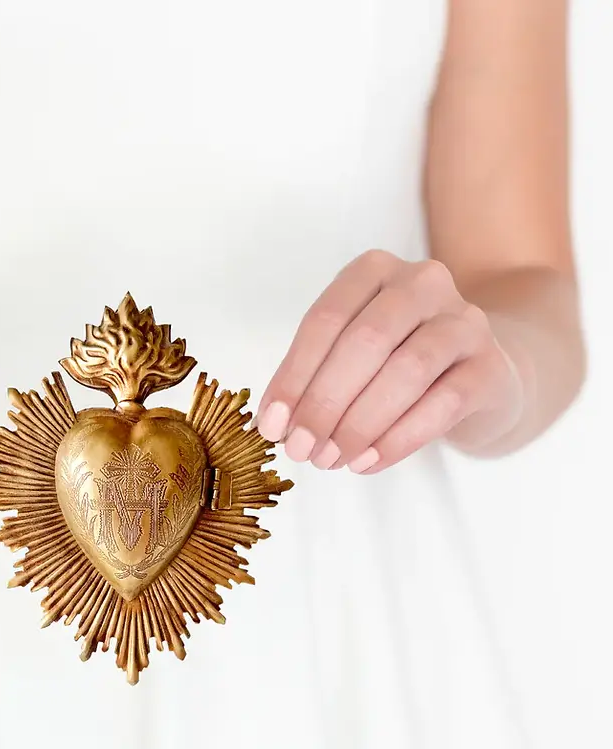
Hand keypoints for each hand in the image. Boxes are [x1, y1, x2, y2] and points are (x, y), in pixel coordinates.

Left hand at [255, 250, 522, 473]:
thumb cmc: (397, 362)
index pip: (325, 319)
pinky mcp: (491, 366)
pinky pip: (444, 403)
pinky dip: (398, 438)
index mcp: (374, 271)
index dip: (294, 376)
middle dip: (324, 402)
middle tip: (301, 448)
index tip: (272, 425)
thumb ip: (314, 378)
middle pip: (365, 341)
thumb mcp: (352, 355)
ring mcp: (464, 321)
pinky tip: (367, 462)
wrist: (482, 373)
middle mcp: (422, 284)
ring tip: (330, 459)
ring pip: (406, 371)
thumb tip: (274, 424)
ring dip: (359, 423)